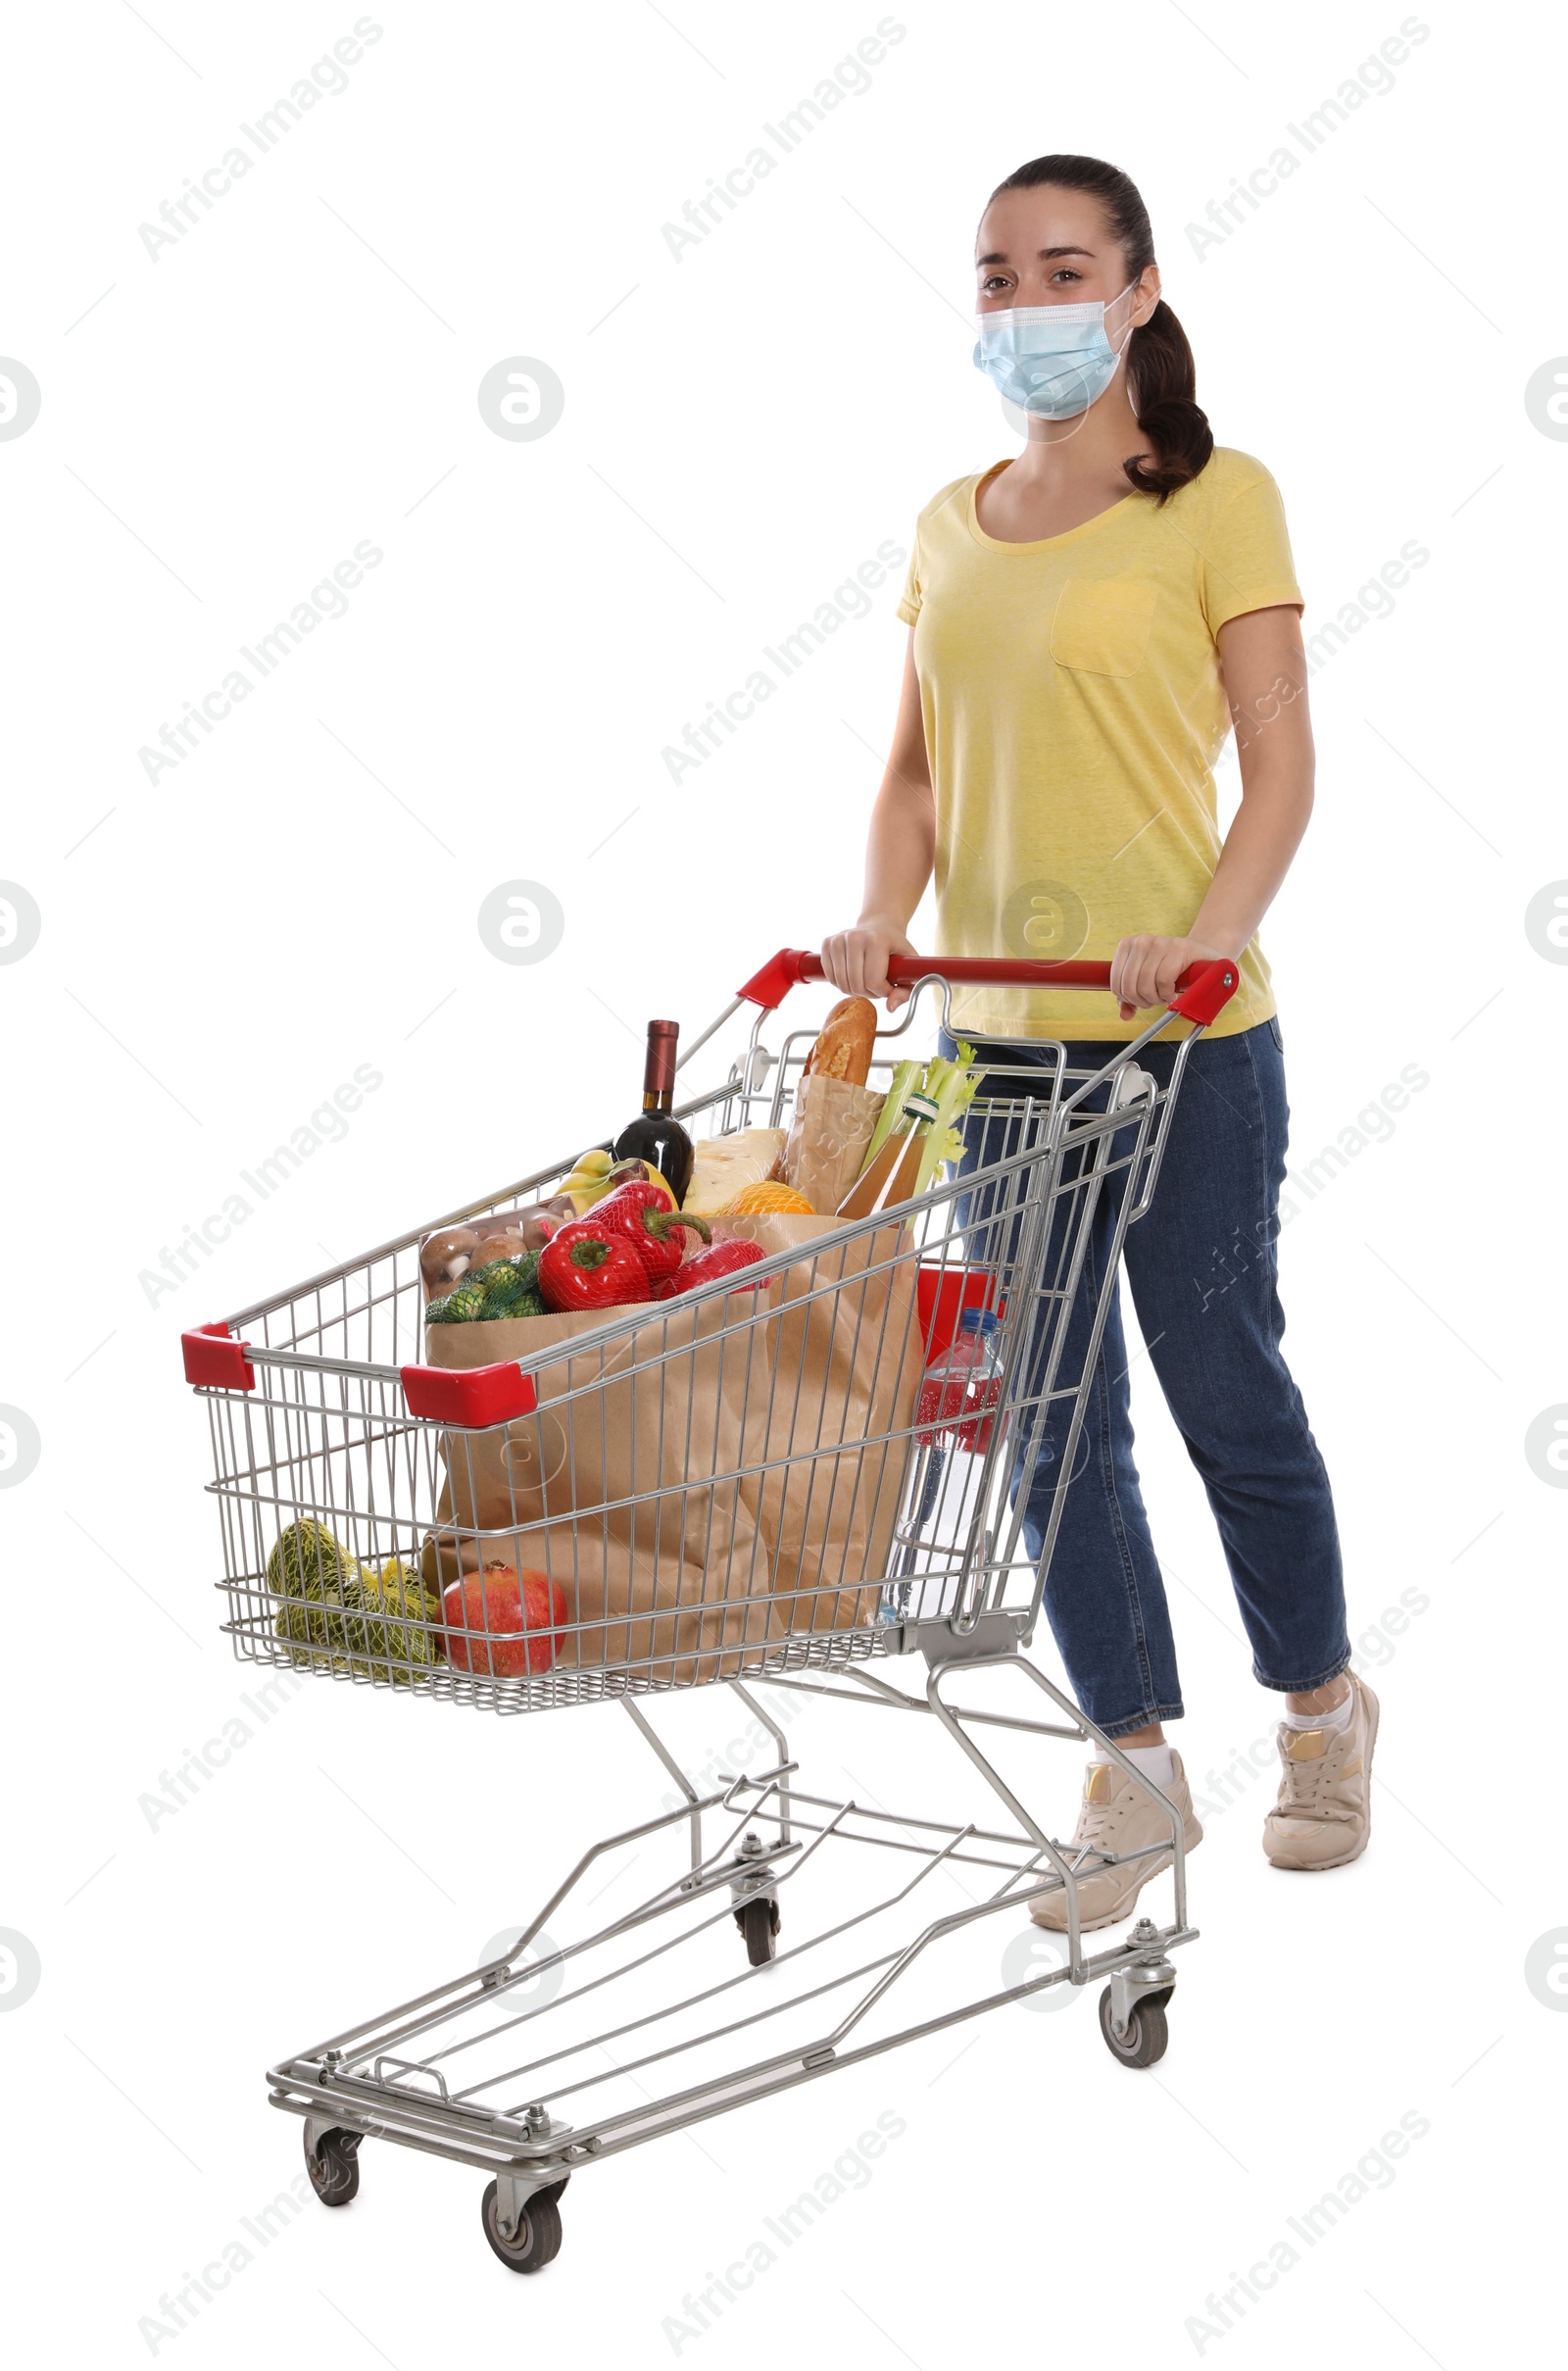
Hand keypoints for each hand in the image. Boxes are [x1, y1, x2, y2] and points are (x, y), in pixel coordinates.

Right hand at [820, 919, 918, 1010]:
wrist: (880, 926)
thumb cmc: (895, 949)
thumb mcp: (908, 967)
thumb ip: (905, 991)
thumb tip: (890, 1008)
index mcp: (876, 940)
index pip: (874, 981)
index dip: (883, 991)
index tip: (889, 985)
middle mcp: (855, 937)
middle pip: (857, 985)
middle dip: (869, 992)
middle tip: (877, 984)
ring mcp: (838, 940)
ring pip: (842, 984)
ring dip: (855, 989)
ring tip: (866, 979)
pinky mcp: (827, 944)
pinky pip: (831, 978)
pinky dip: (842, 983)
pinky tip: (853, 974)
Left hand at [1109, 933, 1227, 1020]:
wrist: (1204, 956)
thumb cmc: (1174, 969)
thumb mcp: (1147, 981)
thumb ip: (1131, 998)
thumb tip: (1124, 1015)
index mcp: (1128, 945)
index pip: (1116, 983)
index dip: (1127, 999)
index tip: (1141, 999)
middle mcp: (1141, 941)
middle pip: (1129, 986)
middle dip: (1143, 1001)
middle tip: (1155, 1000)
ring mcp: (1159, 943)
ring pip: (1145, 985)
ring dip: (1156, 999)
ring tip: (1165, 996)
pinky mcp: (1178, 949)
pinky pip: (1163, 981)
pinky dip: (1167, 994)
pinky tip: (1173, 992)